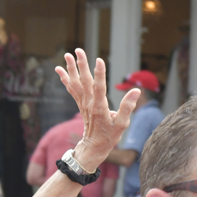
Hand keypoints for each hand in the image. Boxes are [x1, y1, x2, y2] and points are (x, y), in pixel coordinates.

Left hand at [54, 49, 134, 164]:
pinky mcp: (81, 104)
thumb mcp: (122, 124)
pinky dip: (66, 79)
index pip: (99, 88)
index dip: (100, 74)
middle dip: (81, 65)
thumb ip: (128, 107)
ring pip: (76, 83)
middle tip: (77, 50)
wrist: (94, 146)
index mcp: (100, 107)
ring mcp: (83, 103)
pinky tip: (61, 70)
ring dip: (71, 69)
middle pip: (84, 81)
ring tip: (66, 55)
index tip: (99, 60)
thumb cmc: (109, 136)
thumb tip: (135, 91)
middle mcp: (89, 103)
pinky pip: (72, 89)